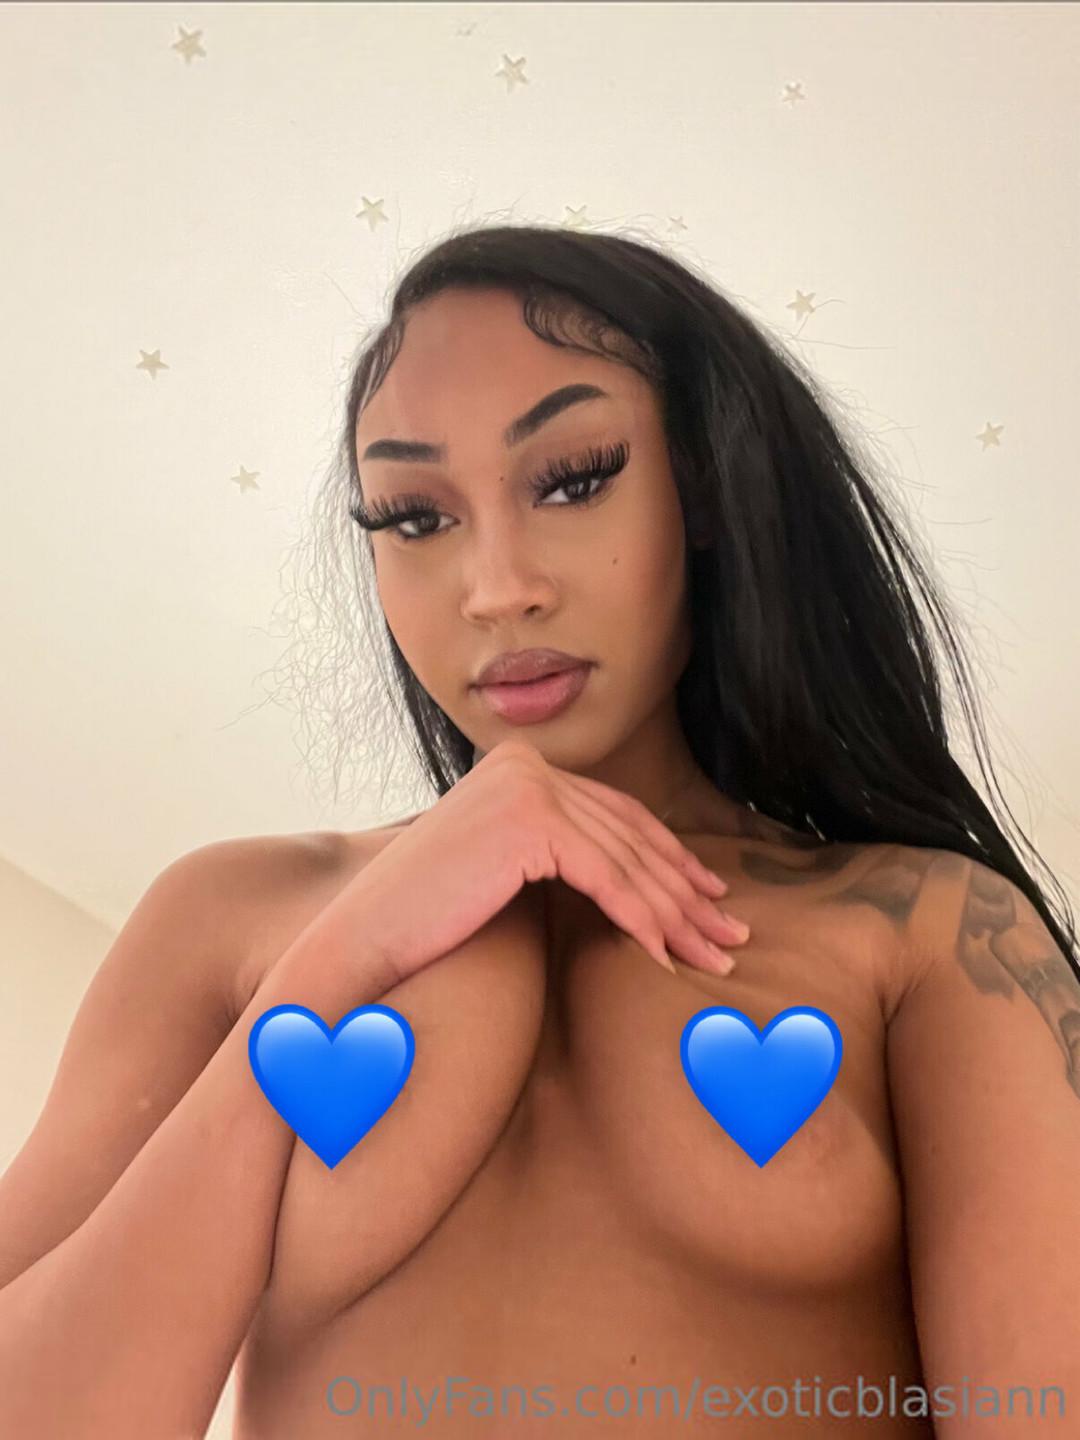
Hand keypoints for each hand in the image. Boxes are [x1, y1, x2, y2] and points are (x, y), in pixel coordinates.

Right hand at [350, 739, 750, 984]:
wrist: (364, 936)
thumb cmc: (427, 915)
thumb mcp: (500, 865)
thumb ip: (552, 849)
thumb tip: (623, 873)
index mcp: (519, 764)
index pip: (614, 813)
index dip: (669, 858)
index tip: (707, 897)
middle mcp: (525, 764)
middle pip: (627, 835)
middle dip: (684, 891)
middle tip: (728, 932)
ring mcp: (526, 788)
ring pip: (625, 861)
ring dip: (677, 915)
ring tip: (713, 953)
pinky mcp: (527, 824)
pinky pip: (605, 879)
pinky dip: (642, 921)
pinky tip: (666, 956)